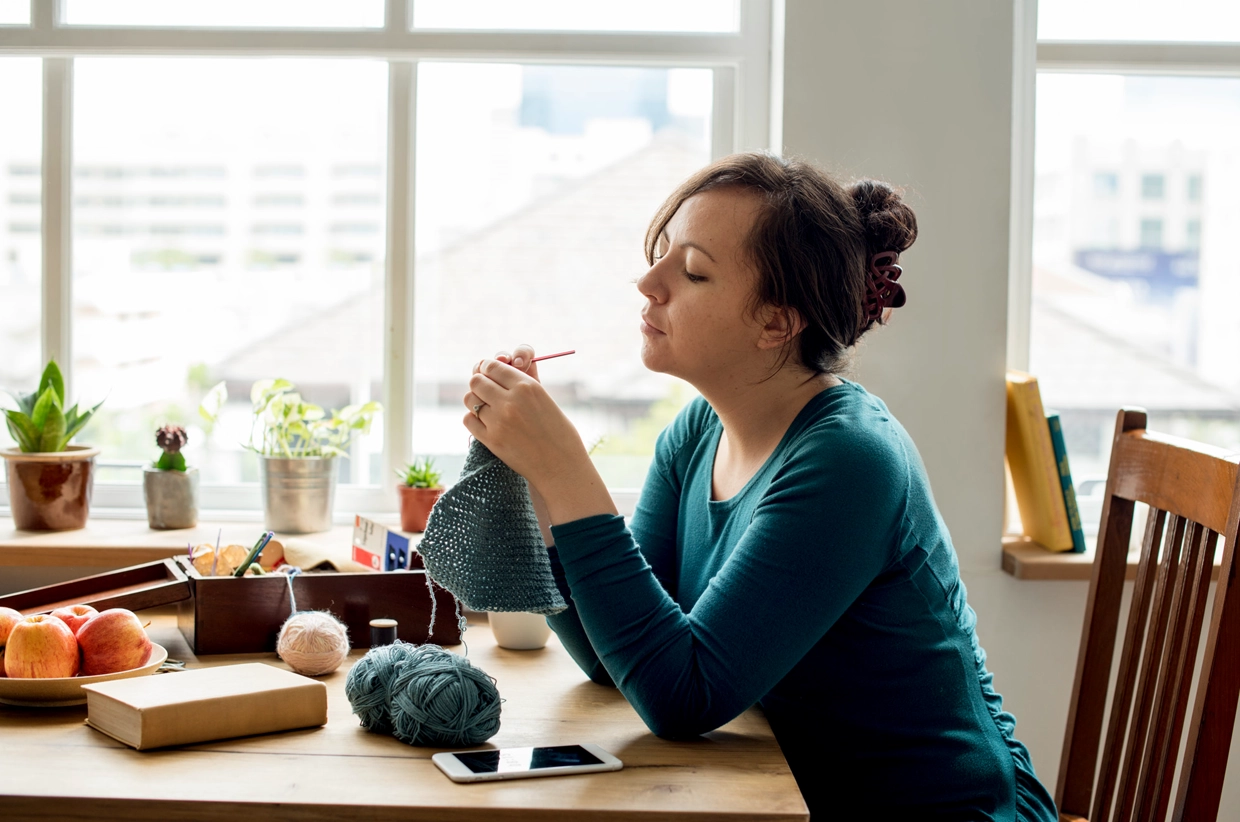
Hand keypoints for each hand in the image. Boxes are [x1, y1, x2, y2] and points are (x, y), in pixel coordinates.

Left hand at [463, 348, 615, 522]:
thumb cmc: (558, 432)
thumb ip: (522, 383)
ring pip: (470, 399)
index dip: (487, 369)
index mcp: (527, 386)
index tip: (490, 375)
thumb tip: (502, 366)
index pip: (492, 366)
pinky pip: (468, 420)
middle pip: (476, 381)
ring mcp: (498, 421)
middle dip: (480, 384)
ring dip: (475, 401)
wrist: (561, 466)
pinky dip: (474, 419)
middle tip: (487, 392)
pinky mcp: (491, 440)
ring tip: (487, 408)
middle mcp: (510, 401)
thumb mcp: (545, 399)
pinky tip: (486, 423)